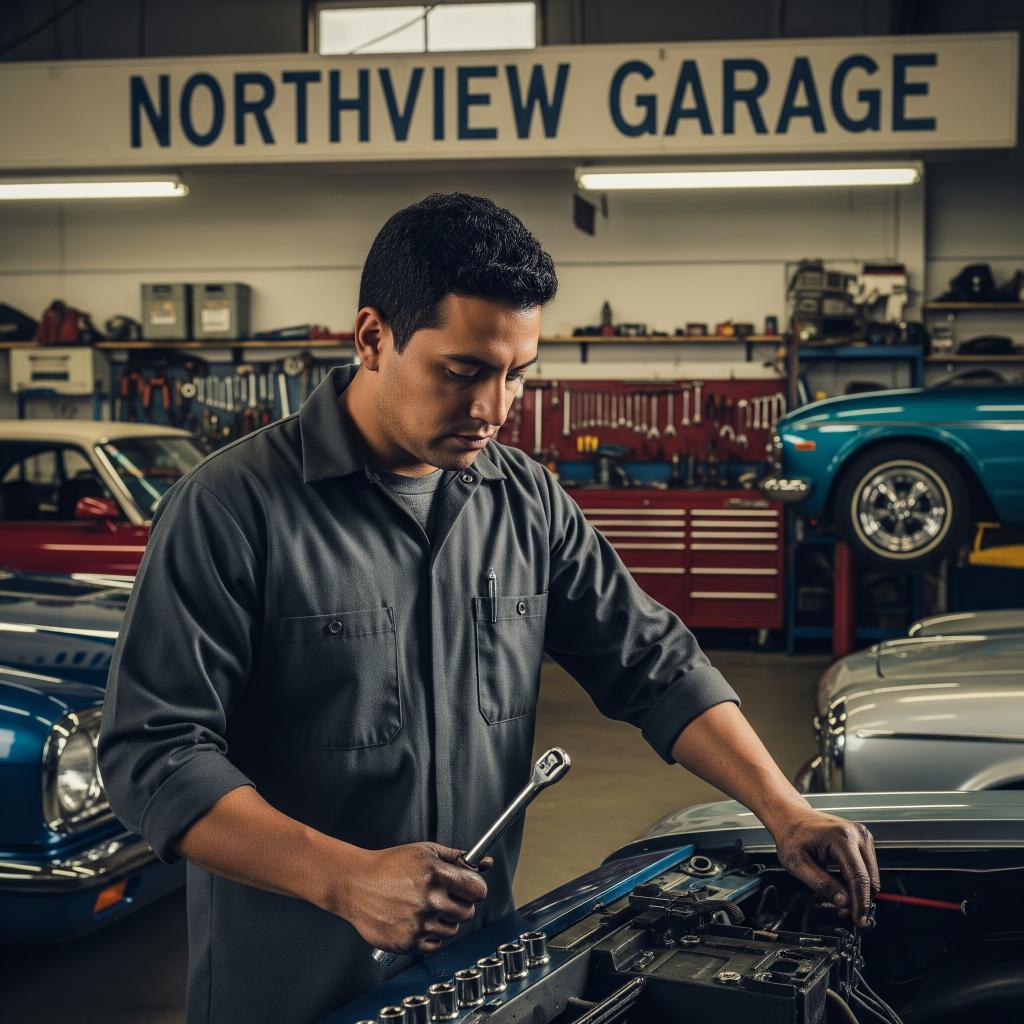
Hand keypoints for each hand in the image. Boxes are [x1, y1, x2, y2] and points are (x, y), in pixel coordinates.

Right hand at [337, 842, 492, 954]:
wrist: (356, 884)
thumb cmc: (389, 866)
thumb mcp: (425, 851)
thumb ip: (456, 857)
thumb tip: (485, 863)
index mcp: (435, 874)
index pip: (477, 890)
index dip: (475, 888)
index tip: (470, 888)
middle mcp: (429, 900)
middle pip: (468, 912)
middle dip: (461, 904)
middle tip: (445, 897)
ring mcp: (418, 924)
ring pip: (453, 930)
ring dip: (445, 920)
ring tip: (425, 907)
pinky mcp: (408, 942)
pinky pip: (435, 945)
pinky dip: (430, 936)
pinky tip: (417, 920)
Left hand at [770, 808, 879, 926]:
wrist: (791, 817)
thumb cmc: (792, 837)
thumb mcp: (798, 864)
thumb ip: (821, 884)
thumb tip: (843, 902)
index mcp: (842, 838)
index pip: (859, 878)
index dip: (860, 903)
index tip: (859, 921)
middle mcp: (857, 834)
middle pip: (870, 879)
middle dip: (859, 900)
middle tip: (843, 912)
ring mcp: (862, 835)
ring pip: (871, 876)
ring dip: (859, 891)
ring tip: (837, 895)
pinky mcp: (863, 839)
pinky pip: (867, 868)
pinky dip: (857, 880)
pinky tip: (841, 882)